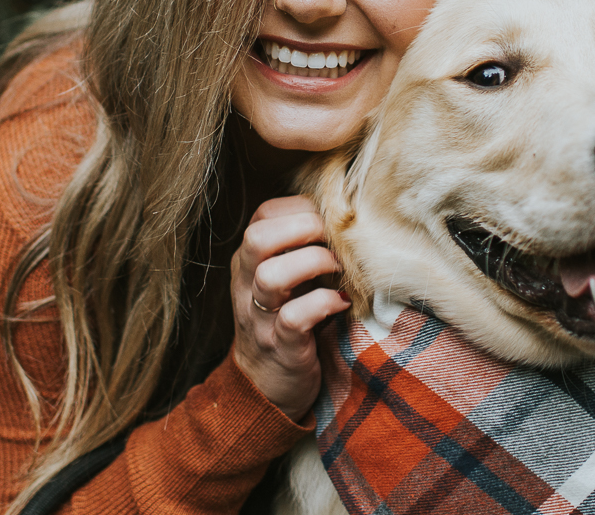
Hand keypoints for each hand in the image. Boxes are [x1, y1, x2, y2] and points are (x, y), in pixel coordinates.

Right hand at [230, 195, 351, 420]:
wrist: (265, 386)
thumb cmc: (287, 320)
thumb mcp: (286, 280)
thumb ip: (302, 247)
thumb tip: (347, 212)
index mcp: (249, 262)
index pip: (263, 215)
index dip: (301, 208)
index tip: (330, 219)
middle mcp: (247, 285)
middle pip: (257, 239)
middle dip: (304, 228)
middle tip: (333, 240)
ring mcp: (261, 317)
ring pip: (271, 276)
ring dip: (313, 263)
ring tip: (339, 270)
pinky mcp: (281, 347)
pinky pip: (295, 318)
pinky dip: (323, 304)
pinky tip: (341, 302)